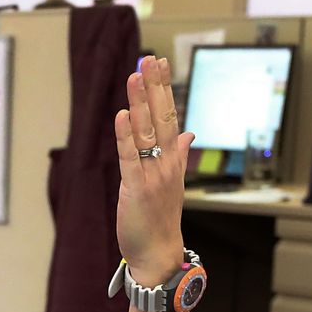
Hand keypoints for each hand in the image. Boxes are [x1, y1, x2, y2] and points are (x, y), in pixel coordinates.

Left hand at [115, 55, 191, 275]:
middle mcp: (166, 163)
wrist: (159, 253)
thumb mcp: (172, 182)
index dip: (164, 88)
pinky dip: (126, 137)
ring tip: (135, 75)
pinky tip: (123, 115)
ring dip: (141, 103)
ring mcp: (153, 175)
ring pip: (147, 133)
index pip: (170, 115)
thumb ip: (179, 155)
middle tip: (149, 58)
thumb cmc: (161, 219)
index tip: (159, 63)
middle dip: (155, 86)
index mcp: (173, 159)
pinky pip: (130, 158)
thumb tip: (188, 134)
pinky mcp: (136, 189)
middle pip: (161, 117)